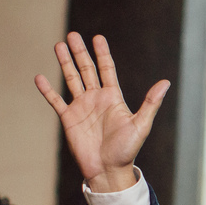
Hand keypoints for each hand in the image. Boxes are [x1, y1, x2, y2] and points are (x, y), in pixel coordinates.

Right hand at [35, 33, 168, 192]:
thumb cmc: (127, 150)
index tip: (98, 37)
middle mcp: (97, 99)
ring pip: (71, 79)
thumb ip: (151, 102)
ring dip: (65, 63)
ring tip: (58, 45)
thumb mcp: (141, 124)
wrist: (109, 170)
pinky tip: (40, 77)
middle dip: (80, 52)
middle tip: (72, 35)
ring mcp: (81, 107)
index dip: (102, 54)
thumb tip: (166, 82)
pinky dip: (47, 90)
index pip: (107, 69)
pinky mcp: (69, 119)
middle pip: (86, 70)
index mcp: (113, 97)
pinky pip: (56, 101)